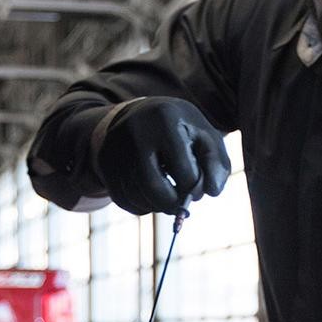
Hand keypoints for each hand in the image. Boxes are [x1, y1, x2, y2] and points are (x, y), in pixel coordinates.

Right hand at [90, 97, 229, 214]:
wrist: (137, 115)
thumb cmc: (179, 129)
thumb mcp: (204, 136)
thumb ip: (216, 163)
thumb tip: (212, 191)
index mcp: (166, 121)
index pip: (184, 172)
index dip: (195, 188)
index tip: (196, 187)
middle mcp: (135, 133)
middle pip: (154, 188)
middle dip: (173, 204)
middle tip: (181, 204)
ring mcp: (115, 149)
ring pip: (137, 197)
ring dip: (158, 206)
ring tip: (168, 197)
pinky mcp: (104, 163)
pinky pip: (123, 200)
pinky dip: (141, 206)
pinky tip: (151, 196)